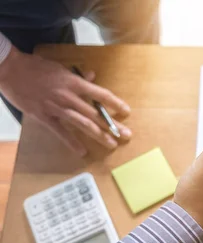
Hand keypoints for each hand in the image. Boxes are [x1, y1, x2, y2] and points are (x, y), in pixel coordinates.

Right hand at [0, 46, 131, 155]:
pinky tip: (82, 151)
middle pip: (96, 113)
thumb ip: (77, 76)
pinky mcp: (44, 116)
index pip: (101, 94)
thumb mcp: (60, 68)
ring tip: (112, 143)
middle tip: (126, 135)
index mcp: (74, 83)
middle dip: (113, 125)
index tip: (126, 111)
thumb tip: (92, 77)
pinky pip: (61, 131)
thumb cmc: (35, 67)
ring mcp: (57, 107)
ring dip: (99, 134)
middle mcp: (69, 96)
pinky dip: (72, 142)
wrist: (9, 69)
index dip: (115, 103)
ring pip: (83, 123)